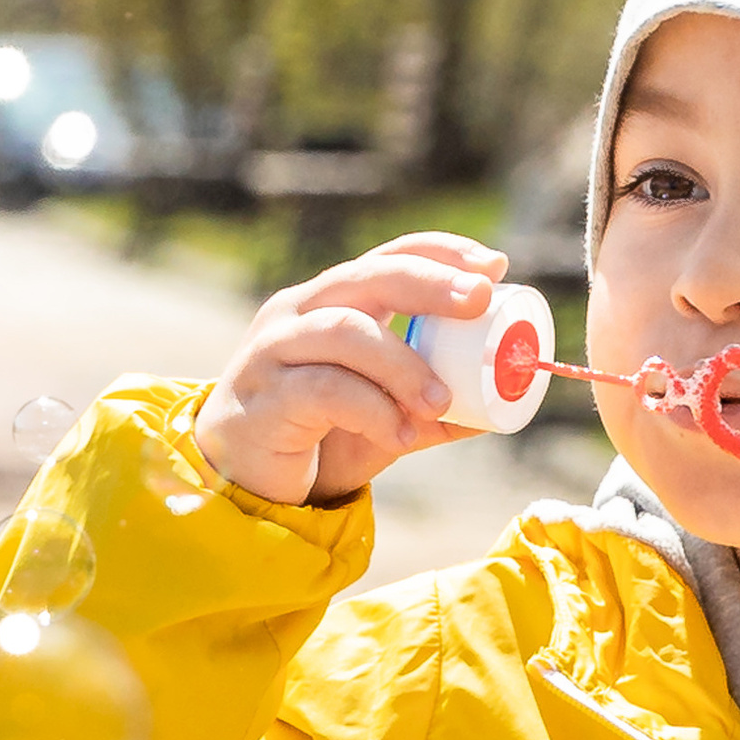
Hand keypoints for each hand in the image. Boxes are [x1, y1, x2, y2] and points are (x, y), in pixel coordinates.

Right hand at [194, 233, 508, 504]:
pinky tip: (403, 433)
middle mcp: (299, 313)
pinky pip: (326, 389)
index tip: (494, 268)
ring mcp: (275, 350)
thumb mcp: (383, 418)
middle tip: (479, 302)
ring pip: (347, 331)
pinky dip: (374, 409)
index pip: (388, 257)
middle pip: (369, 276)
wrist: (243, 486)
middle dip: (430, 283)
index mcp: (330, 303)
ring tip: (440, 402)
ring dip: (403, 364)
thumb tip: (496, 409)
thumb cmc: (316, 439)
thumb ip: (429, 411)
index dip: (442, 254)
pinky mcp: (263, 396)